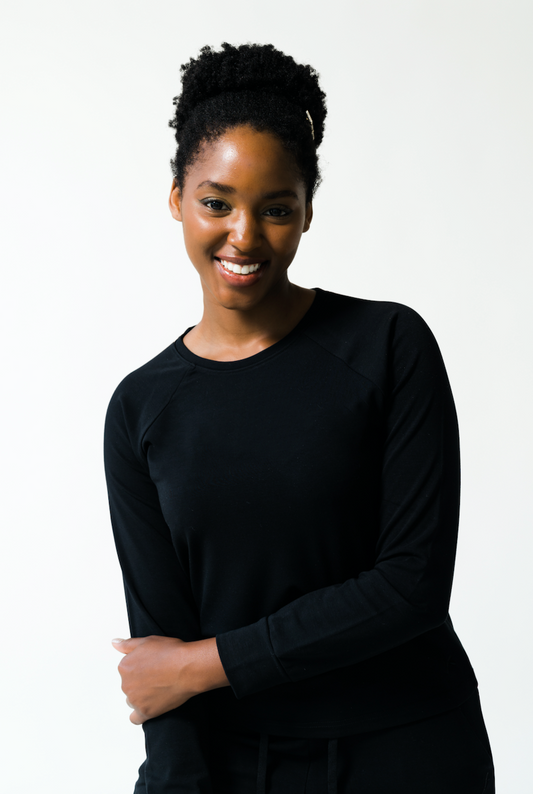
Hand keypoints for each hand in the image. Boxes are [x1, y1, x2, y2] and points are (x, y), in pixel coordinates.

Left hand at [112, 635, 228, 723]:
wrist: (188, 668)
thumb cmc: (171, 653)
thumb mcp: (147, 641)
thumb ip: (128, 644)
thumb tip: (114, 643)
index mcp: (124, 666)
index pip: (127, 669)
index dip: (140, 666)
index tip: (151, 665)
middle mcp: (126, 684)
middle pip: (129, 685)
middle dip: (140, 681)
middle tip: (157, 676)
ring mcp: (135, 699)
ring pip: (133, 699)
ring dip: (141, 696)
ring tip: (158, 688)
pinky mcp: (146, 712)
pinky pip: (135, 718)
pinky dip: (140, 714)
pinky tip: (149, 707)